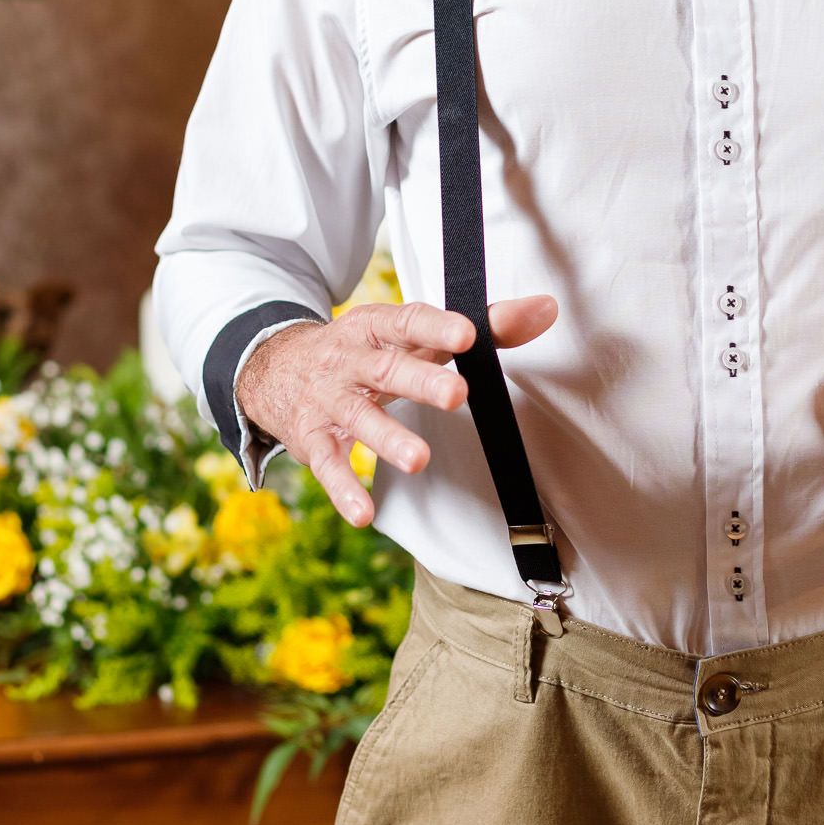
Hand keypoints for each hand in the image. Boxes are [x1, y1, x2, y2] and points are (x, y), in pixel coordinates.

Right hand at [235, 295, 558, 527]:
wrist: (277, 368)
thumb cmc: (369, 349)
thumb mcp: (416, 335)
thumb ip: (485, 325)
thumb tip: (546, 310)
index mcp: (377, 326)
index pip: (408, 321)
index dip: (437, 327)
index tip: (469, 335)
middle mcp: (350, 359)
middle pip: (387, 369)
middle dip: (422, 382)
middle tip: (458, 395)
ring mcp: (329, 399)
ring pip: (358, 419)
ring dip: (388, 439)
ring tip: (420, 460)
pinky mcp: (312, 438)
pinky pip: (327, 464)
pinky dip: (343, 490)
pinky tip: (364, 515)